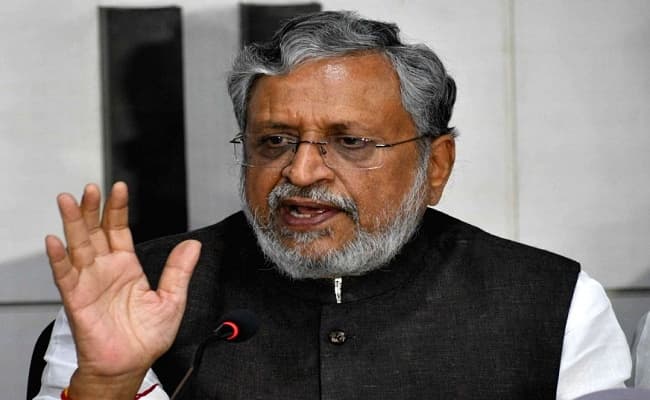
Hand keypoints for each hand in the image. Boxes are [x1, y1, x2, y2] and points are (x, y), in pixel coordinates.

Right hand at [45, 182, 199, 397]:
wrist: (130, 365)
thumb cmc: (146, 337)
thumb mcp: (172, 299)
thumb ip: (179, 271)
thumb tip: (193, 245)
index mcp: (127, 266)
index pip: (119, 229)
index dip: (118, 208)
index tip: (120, 188)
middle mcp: (105, 269)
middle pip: (95, 231)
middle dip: (92, 208)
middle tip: (91, 188)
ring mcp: (89, 282)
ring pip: (78, 245)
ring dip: (72, 223)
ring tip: (68, 200)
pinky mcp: (76, 299)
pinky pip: (64, 275)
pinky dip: (58, 258)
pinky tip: (55, 240)